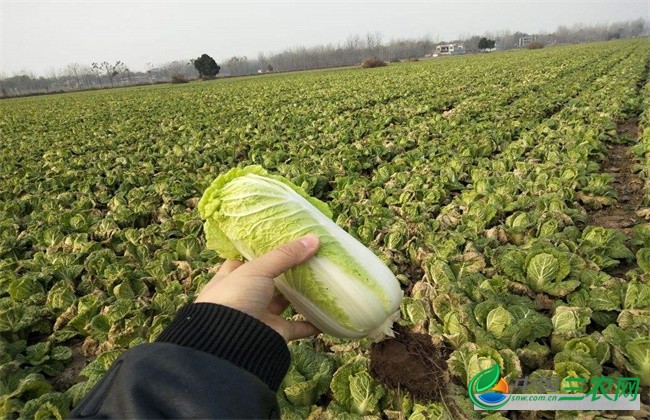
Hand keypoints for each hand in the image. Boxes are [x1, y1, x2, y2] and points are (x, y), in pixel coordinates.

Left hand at [196, 235, 320, 340]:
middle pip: (267, 281)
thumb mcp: (257, 269)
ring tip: (320, 279)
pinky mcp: (275, 332)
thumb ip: (285, 255)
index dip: (258, 253)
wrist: (232, 342)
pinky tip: (327, 314)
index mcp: (230, 279)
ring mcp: (260, 315)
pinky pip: (298, 326)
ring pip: (283, 303)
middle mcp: (244, 297)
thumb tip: (313, 239)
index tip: (279, 242)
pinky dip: (312, 323)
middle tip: (307, 257)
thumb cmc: (235, 297)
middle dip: (284, 272)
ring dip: (299, 295)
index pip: (242, 262)